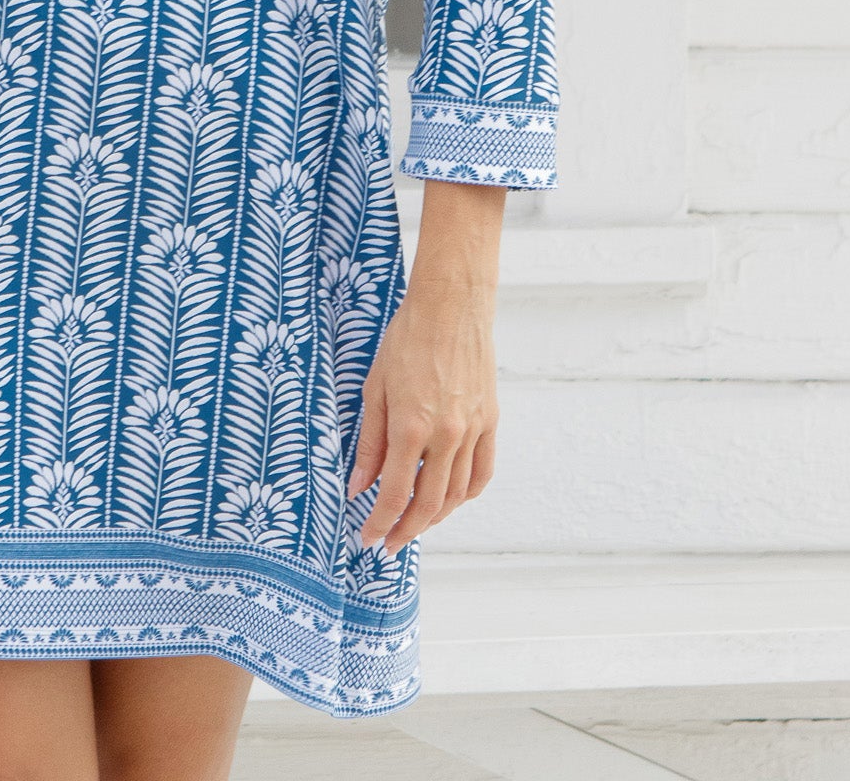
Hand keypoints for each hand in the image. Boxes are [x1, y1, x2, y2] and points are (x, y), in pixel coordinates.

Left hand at [347, 276, 498, 553]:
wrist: (451, 306)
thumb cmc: (407, 339)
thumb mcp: (375, 388)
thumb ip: (369, 442)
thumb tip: (358, 486)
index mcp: (411, 426)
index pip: (393, 494)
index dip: (379, 522)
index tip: (368, 538)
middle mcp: (446, 435)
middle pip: (428, 504)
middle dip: (405, 530)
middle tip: (389, 543)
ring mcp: (473, 430)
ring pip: (458, 495)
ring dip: (436, 517)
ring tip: (415, 523)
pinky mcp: (490, 421)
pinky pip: (483, 472)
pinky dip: (467, 494)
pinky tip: (452, 499)